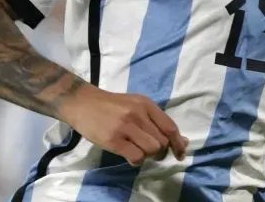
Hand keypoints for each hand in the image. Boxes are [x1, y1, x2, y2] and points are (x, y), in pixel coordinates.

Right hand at [60, 84, 187, 165]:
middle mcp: (138, 114)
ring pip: (152, 149)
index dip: (178, 143)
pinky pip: (136, 157)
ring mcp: (126, 126)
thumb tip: (181, 141)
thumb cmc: (112, 106)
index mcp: (147, 104)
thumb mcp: (136, 105)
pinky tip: (129, 155)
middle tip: (149, 151)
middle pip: (162, 141)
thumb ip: (156, 120)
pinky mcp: (113, 140)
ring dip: (148, 155)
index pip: (170, 127)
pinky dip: (136, 160)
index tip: (180, 153)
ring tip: (138, 150)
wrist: (83, 103)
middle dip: (160, 151)